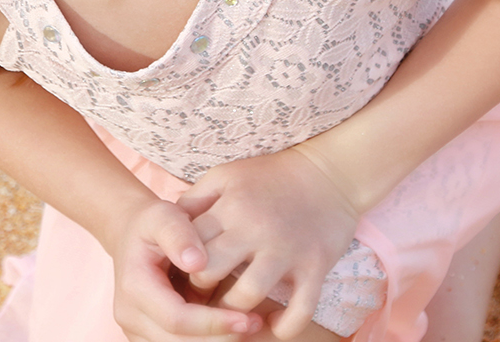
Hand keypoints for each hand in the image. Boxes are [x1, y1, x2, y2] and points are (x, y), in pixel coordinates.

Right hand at [109, 198, 264, 341]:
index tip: (247, 317)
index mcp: (134, 288)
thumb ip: (178, 234)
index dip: (213, 322)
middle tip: (257, 323)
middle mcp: (130, 316)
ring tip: (250, 326)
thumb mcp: (162, 215)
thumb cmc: (152, 223)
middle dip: (220, 337)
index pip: (177, 318)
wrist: (131, 233)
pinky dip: (207, 339)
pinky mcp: (148, 335)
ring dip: (216, 341)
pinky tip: (232, 328)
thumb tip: (198, 263)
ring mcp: (137, 330)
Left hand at [177, 148, 359, 338]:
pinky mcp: (316, 267)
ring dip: (234, 313)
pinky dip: (283, 328)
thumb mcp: (227, 176)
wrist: (330, 173)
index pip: (189, 246)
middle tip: (205, 295)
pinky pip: (298, 312)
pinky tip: (273, 325)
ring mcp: (287, 250)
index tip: (185, 274)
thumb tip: (168, 226)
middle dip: (201, 290)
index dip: (181, 266)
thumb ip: (196, 200)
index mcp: (231, 206)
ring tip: (234, 311)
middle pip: (209, 274)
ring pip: (246, 298)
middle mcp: (256, 229)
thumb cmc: (271, 176)